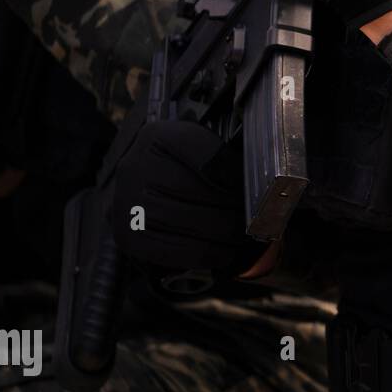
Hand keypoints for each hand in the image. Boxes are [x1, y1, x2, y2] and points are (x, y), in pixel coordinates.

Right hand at [112, 121, 264, 275]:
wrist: (141, 195)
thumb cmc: (181, 174)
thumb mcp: (201, 152)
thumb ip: (226, 161)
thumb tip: (264, 182)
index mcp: (159, 137)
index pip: (205, 154)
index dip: (236, 175)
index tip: (258, 188)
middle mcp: (136, 166)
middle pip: (196, 190)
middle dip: (233, 209)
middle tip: (257, 220)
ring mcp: (127, 202)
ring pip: (186, 221)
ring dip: (223, 234)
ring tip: (243, 237)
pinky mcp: (127, 236)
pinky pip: (173, 250)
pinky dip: (205, 254)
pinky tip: (223, 253)